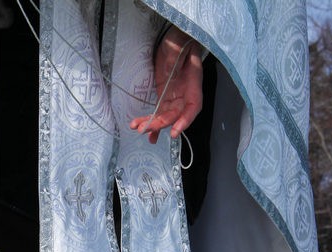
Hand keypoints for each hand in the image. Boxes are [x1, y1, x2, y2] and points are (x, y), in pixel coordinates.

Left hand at [129, 25, 203, 143]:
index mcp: (193, 82)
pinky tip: (145, 132)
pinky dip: (152, 123)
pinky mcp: (164, 96)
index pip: (193, 106)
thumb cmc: (180, 40)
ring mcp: (174, 96)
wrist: (175, 39)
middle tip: (146, 128)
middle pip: (175, 114)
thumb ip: (175, 57)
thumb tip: (168, 70)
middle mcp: (185, 93)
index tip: (175, 131)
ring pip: (165, 116)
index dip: (185, 120)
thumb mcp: (178, 44)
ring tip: (139, 129)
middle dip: (161, 123)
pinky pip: (159, 112)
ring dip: (153, 125)